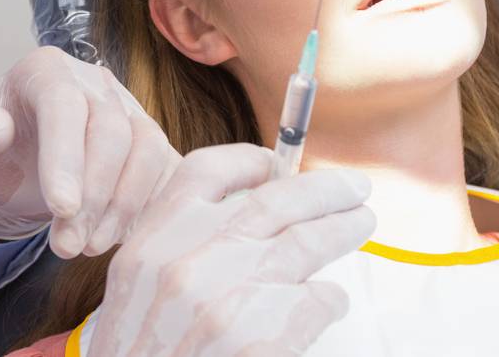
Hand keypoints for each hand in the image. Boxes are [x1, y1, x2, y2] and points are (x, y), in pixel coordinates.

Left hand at [0, 46, 179, 256]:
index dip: (66, 156)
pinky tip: (119, 237)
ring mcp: (129, 111)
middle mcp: (95, 83)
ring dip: (123, 206)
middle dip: (93, 195)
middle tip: (67, 246)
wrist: (14, 160)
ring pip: (147, 150)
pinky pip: (167, 170)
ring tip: (89, 246)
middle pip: (112, 132)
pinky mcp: (148, 144)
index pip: (64, 104)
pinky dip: (150, 206)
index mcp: (46, 71)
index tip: (61, 208)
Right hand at [88, 145, 374, 356]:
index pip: (205, 172)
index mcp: (152, 242)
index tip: (275, 165)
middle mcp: (191, 261)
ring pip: (308, 242)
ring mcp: (231, 298)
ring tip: (361, 223)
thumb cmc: (142, 355)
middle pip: (273, 200)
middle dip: (323, 189)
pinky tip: (328, 302)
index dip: (247, 162)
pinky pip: (318, 299)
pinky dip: (330, 298)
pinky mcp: (267, 338)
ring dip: (343, 228)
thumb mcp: (137, 288)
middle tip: (354, 187)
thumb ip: (179, 245)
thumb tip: (245, 213)